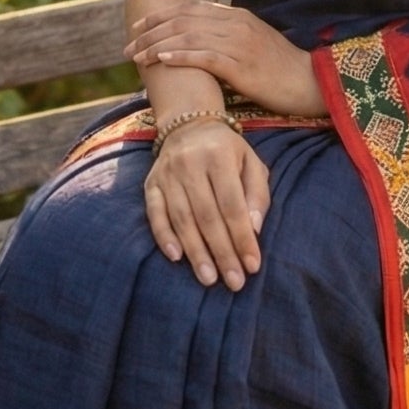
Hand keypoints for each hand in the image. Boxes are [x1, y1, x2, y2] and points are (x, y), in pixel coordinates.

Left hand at [129, 1, 325, 117]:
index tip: (139, 26)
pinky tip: (161, 61)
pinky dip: (180, 56)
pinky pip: (204, 56)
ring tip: (137, 56)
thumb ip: (229, 40)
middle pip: (183, 20)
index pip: (191, 9)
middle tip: (128, 47)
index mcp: (238, 16)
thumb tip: (200, 47)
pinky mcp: (243, 64)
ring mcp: (240, 42)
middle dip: (151, 32)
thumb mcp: (254, 46)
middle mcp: (236, 24)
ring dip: (157, 45)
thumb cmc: (282, 71)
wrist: (314, 83)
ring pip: (188, 37)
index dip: (161, 16)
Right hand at [145, 122, 270, 289]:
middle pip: (207, 216)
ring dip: (196, 252)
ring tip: (209, 279)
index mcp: (219, 156)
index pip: (232, 204)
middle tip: (234, 282)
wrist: (189, 125)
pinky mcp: (151, 184)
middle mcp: (190, 164)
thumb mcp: (251, 164)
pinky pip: (154, 213)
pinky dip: (164, 236)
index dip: (242, 237)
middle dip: (222, 252)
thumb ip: (257, 195)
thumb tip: (254, 229)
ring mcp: (167, 174)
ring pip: (182, 219)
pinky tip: (176, 258)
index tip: (252, 265)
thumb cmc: (228, 152)